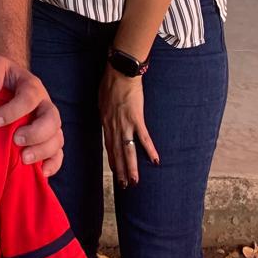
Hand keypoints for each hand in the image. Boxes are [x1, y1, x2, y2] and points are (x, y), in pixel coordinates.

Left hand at [0, 57, 63, 176]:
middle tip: (16, 140)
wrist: (10, 82)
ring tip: (23, 158)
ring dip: (43, 150)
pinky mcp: (49, 139)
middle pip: (52, 120)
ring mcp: (49, 123)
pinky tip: (41, 173)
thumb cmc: (2, 76)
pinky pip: (58, 153)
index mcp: (32, 87)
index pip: (29, 98)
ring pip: (57, 138)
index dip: (14, 110)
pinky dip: (53, 164)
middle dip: (35, 133)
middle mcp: (45, 105)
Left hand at [99, 65, 158, 185]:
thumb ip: (106, 112)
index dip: (113, 160)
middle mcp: (114, 126)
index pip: (109, 146)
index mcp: (106, 122)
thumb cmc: (110, 83)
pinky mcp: (136, 118)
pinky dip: (150, 150)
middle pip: (117, 152)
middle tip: (124, 185)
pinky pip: (143, 138)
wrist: (119, 73)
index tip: (116, 171)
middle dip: (120, 170)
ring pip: (128, 150)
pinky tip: (155, 161)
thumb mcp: (103, 101)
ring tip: (134, 181)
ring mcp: (125, 124)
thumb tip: (108, 117)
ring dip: (131, 167)